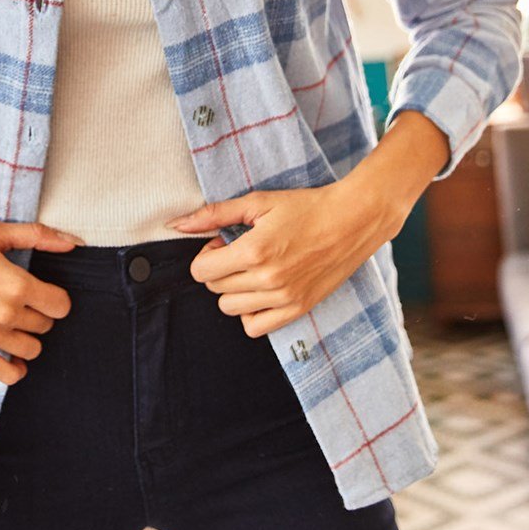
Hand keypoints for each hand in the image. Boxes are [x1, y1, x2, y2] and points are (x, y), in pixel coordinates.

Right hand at [0, 213, 85, 385]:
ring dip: (26, 339)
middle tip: (19, 303)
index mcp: (16, 284)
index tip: (42, 293)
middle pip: (46, 326)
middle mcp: (6, 314)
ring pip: (32, 350)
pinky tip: (8, 354)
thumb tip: (73, 241)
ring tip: (11, 325)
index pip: (61, 306)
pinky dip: (15, 368)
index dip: (54, 298)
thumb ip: (37, 236)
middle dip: (38, 315)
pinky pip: (8, 374)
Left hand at [164, 185, 397, 337]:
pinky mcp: (298, 310)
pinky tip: (261, 290)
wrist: (352, 221)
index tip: (222, 243)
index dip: (206, 255)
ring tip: (253, 269)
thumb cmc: (305, 207)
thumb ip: (214, 214)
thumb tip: (176, 224)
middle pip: (214, 289)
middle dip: (219, 270)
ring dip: (233, 290)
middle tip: (240, 252)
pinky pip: (255, 327)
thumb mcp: (258, 202)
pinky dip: (250, 312)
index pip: (201, 271)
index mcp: (254, 251)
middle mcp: (267, 280)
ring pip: (230, 309)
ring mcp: (284, 298)